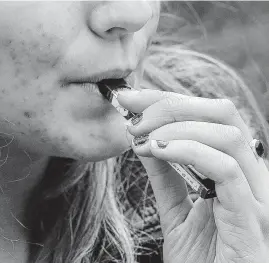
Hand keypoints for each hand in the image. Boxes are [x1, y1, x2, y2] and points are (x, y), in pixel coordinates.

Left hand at [118, 89, 268, 262]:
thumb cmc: (200, 262)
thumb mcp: (177, 211)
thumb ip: (166, 177)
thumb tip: (146, 140)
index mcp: (236, 170)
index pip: (210, 116)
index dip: (168, 100)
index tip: (130, 99)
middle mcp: (253, 176)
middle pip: (222, 113)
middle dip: (171, 104)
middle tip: (133, 116)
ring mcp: (258, 196)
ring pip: (226, 134)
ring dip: (176, 126)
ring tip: (141, 137)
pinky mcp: (253, 217)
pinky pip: (226, 169)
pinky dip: (188, 151)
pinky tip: (157, 151)